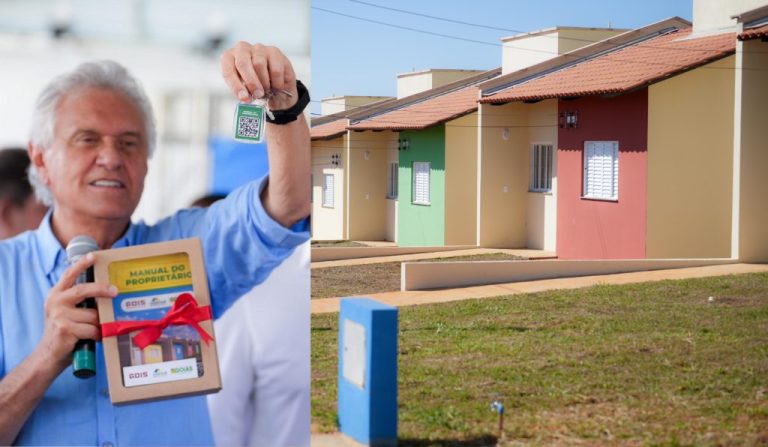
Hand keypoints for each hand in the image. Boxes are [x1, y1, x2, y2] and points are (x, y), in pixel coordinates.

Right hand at [36, 253, 117, 370]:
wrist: (47, 356)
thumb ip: (79, 302)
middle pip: (84, 290)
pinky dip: (97, 335)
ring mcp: (59, 315)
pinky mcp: (65, 328)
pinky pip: (92, 329)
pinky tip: (92, 340)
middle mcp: (56, 301)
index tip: (94, 255)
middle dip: (102, 289)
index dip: (82, 264)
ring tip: (97, 331)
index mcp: (56, 295)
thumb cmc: (64, 334)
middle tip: (116, 291)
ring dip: (100, 324)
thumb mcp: (67, 313)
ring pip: (93, 315)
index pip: (69, 275)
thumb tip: (106, 294)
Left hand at [220, 42, 298, 110]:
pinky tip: (277, 85)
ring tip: (267, 90)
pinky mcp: (274, 51)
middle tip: (258, 95)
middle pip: (243, 63)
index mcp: (228, 58)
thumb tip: (246, 98)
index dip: (236, 86)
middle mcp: (241, 49)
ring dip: (264, 82)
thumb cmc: (254, 84)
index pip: (228, 70)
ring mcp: (258, 48)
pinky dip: (277, 82)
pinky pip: (275, 68)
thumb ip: (243, 93)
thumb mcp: (244, 89)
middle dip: (251, 82)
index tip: (244, 98)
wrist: (272, 80)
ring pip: (259, 65)